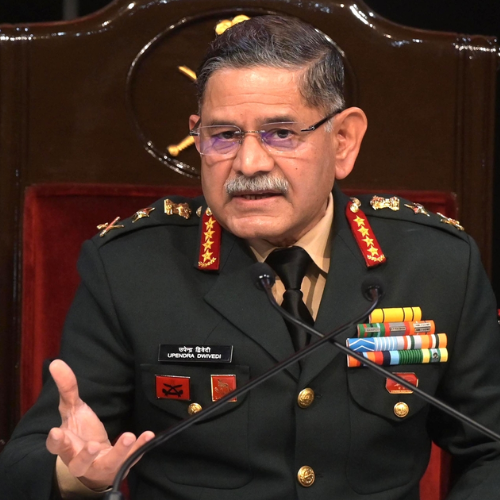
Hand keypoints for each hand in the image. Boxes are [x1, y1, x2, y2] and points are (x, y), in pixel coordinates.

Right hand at [46, 359, 154, 490]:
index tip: (56, 432)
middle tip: (93, 445)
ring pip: (107, 464)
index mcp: (66, 446)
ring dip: (118, 451)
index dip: (56, 441)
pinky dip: (139, 448)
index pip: (56, 446)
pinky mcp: (118, 466)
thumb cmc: (80, 433)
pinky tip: (147, 435)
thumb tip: (57, 362)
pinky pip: (129, 459)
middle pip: (79, 463)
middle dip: (86, 455)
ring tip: (128, 436)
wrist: (94, 462)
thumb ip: (67, 388)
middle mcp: (80, 460)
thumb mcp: (73, 409)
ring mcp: (100, 465)